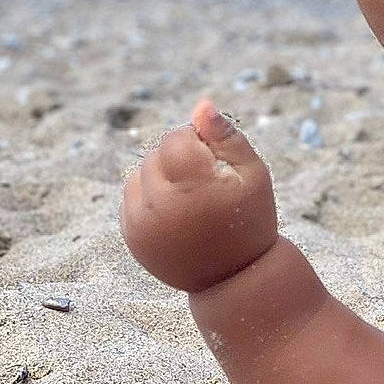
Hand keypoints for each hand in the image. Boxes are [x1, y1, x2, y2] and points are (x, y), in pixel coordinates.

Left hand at [121, 99, 278, 292]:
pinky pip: (131, 196)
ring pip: (140, 173)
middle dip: (178, 160)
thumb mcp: (252, 173)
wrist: (234, 277)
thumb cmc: (249, 219)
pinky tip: (176, 214)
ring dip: (162, 177)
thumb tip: (201, 105)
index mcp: (191, 186)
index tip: (214, 166)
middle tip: (205, 187)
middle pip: (156, 154)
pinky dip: (150, 197)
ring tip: (189, 200)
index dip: (198, 143)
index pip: (175, 137)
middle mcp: (160, 204)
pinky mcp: (131, 235)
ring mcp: (141, 222)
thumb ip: (226, 136)